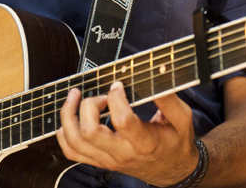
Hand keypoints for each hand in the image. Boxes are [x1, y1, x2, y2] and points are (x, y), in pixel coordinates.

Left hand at [56, 81, 198, 185]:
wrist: (173, 171)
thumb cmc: (176, 143)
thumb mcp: (182, 118)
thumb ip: (168, 97)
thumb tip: (158, 74)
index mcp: (144, 142)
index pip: (122, 121)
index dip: (116, 98)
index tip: (118, 85)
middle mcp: (122, 153)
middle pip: (90, 132)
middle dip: (88, 105)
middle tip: (100, 95)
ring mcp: (108, 160)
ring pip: (75, 142)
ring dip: (69, 115)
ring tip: (75, 97)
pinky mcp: (100, 162)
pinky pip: (72, 152)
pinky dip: (64, 134)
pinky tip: (69, 118)